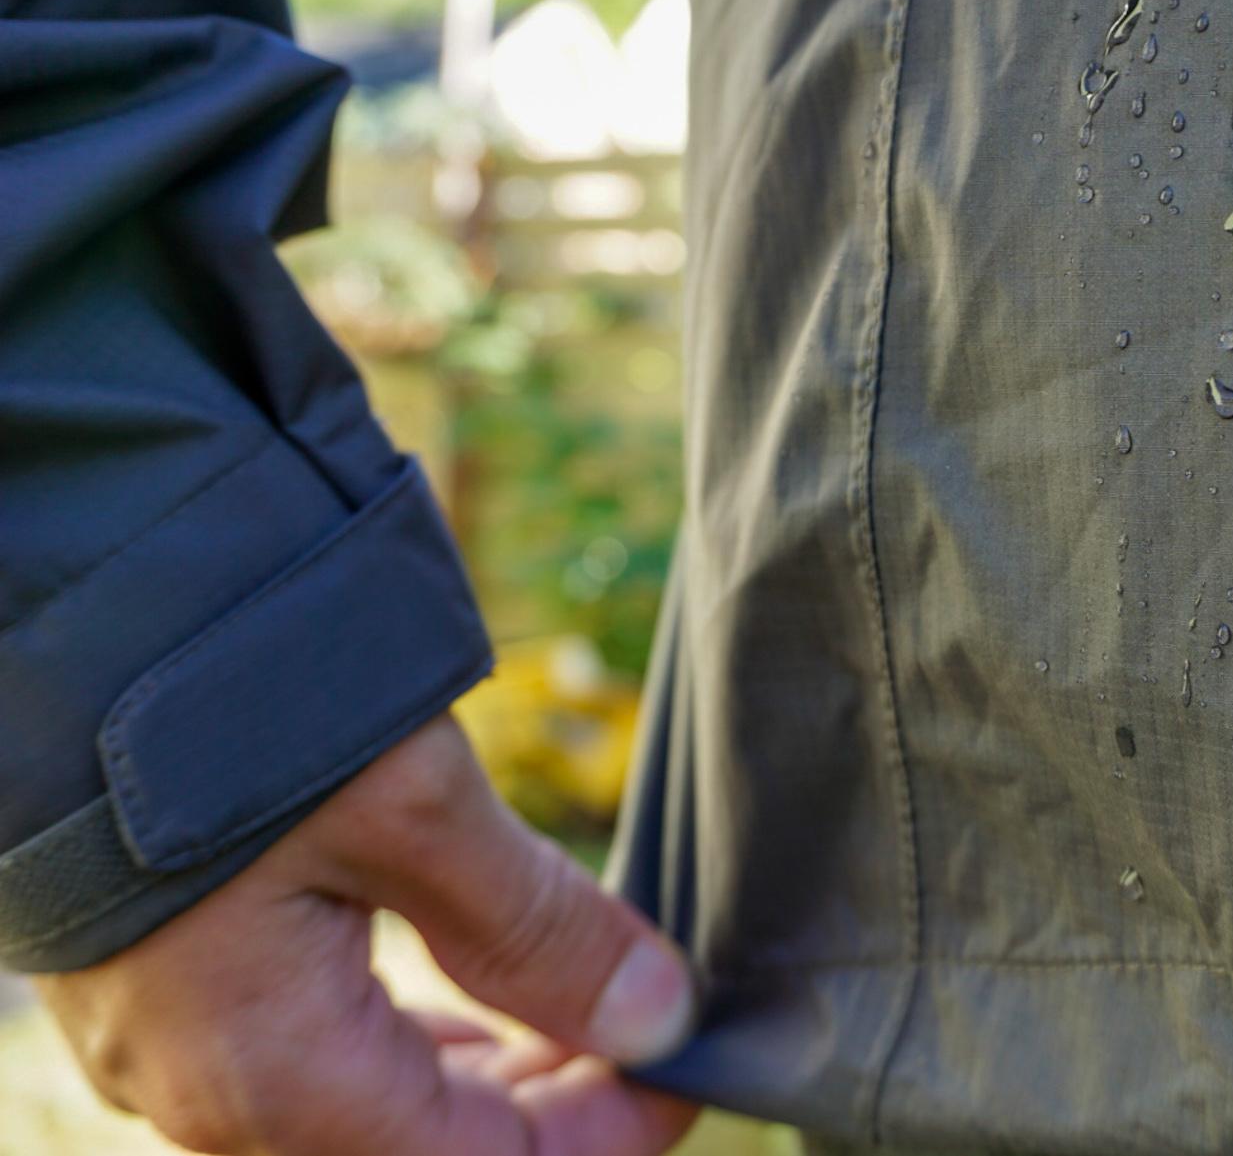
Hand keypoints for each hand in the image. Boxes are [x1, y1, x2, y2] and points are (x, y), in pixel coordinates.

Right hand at [34, 715, 698, 1155]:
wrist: (62, 608)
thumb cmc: (224, 709)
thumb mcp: (413, 808)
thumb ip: (536, 928)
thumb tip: (658, 1017)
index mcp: (276, 1077)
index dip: (607, 1131)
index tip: (691, 1067)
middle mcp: (209, 1089)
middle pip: (421, 1148)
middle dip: (550, 1098)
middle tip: (650, 1022)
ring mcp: (171, 1039)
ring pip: (362, 1103)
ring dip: (484, 1067)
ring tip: (583, 1000)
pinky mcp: (162, 978)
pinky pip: (306, 1049)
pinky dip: (410, 1030)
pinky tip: (472, 984)